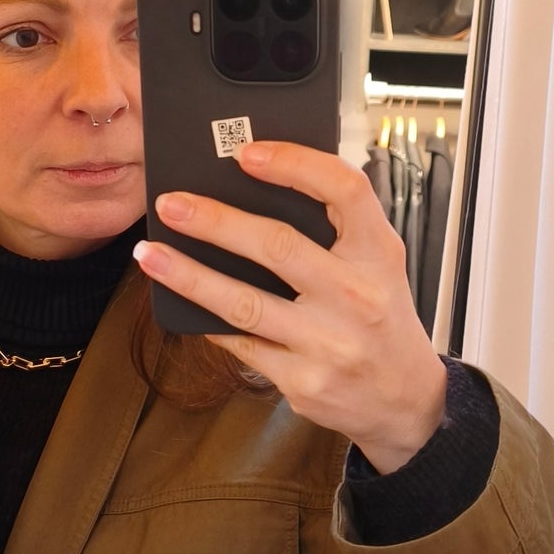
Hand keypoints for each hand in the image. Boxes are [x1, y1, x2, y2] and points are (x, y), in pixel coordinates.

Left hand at [135, 140, 446, 472]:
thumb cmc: (381, 319)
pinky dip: (205, 318)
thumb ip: (335, 230)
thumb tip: (254, 187)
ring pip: (243, 302)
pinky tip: (179, 299)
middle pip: (277, 245)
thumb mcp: (379, 265)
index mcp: (379, 254)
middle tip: (170, 204)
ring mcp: (328, 343)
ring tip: (149, 254)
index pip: (344, 190)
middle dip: (215, 221)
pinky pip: (240, 343)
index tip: (246, 153)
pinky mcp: (302, 381)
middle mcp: (357, 297)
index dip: (294, 164)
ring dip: (189, 275)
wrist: (404, 400)